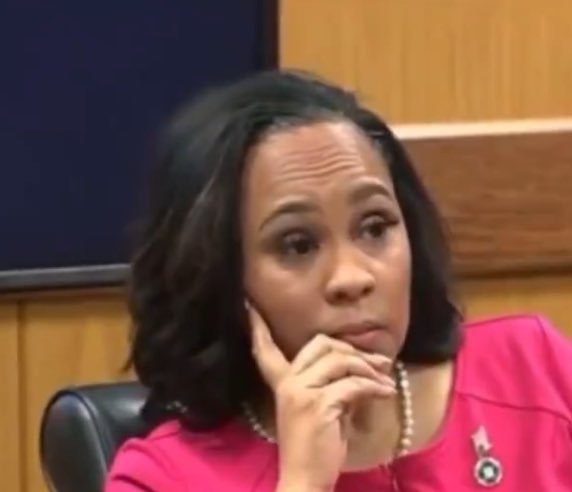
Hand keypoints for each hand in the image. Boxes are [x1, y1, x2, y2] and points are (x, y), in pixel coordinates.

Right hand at [247, 303, 395, 491]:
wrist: (305, 481)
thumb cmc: (316, 450)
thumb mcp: (323, 411)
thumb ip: (334, 386)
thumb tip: (362, 371)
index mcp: (283, 384)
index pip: (266, 350)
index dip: (258, 328)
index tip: (249, 307)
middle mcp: (288, 382)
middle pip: (321, 344)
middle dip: (352, 349)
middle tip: (377, 361)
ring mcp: (301, 391)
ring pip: (340, 360)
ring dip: (368, 368)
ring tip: (385, 379)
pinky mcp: (318, 404)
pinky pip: (353, 384)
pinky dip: (375, 387)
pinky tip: (385, 392)